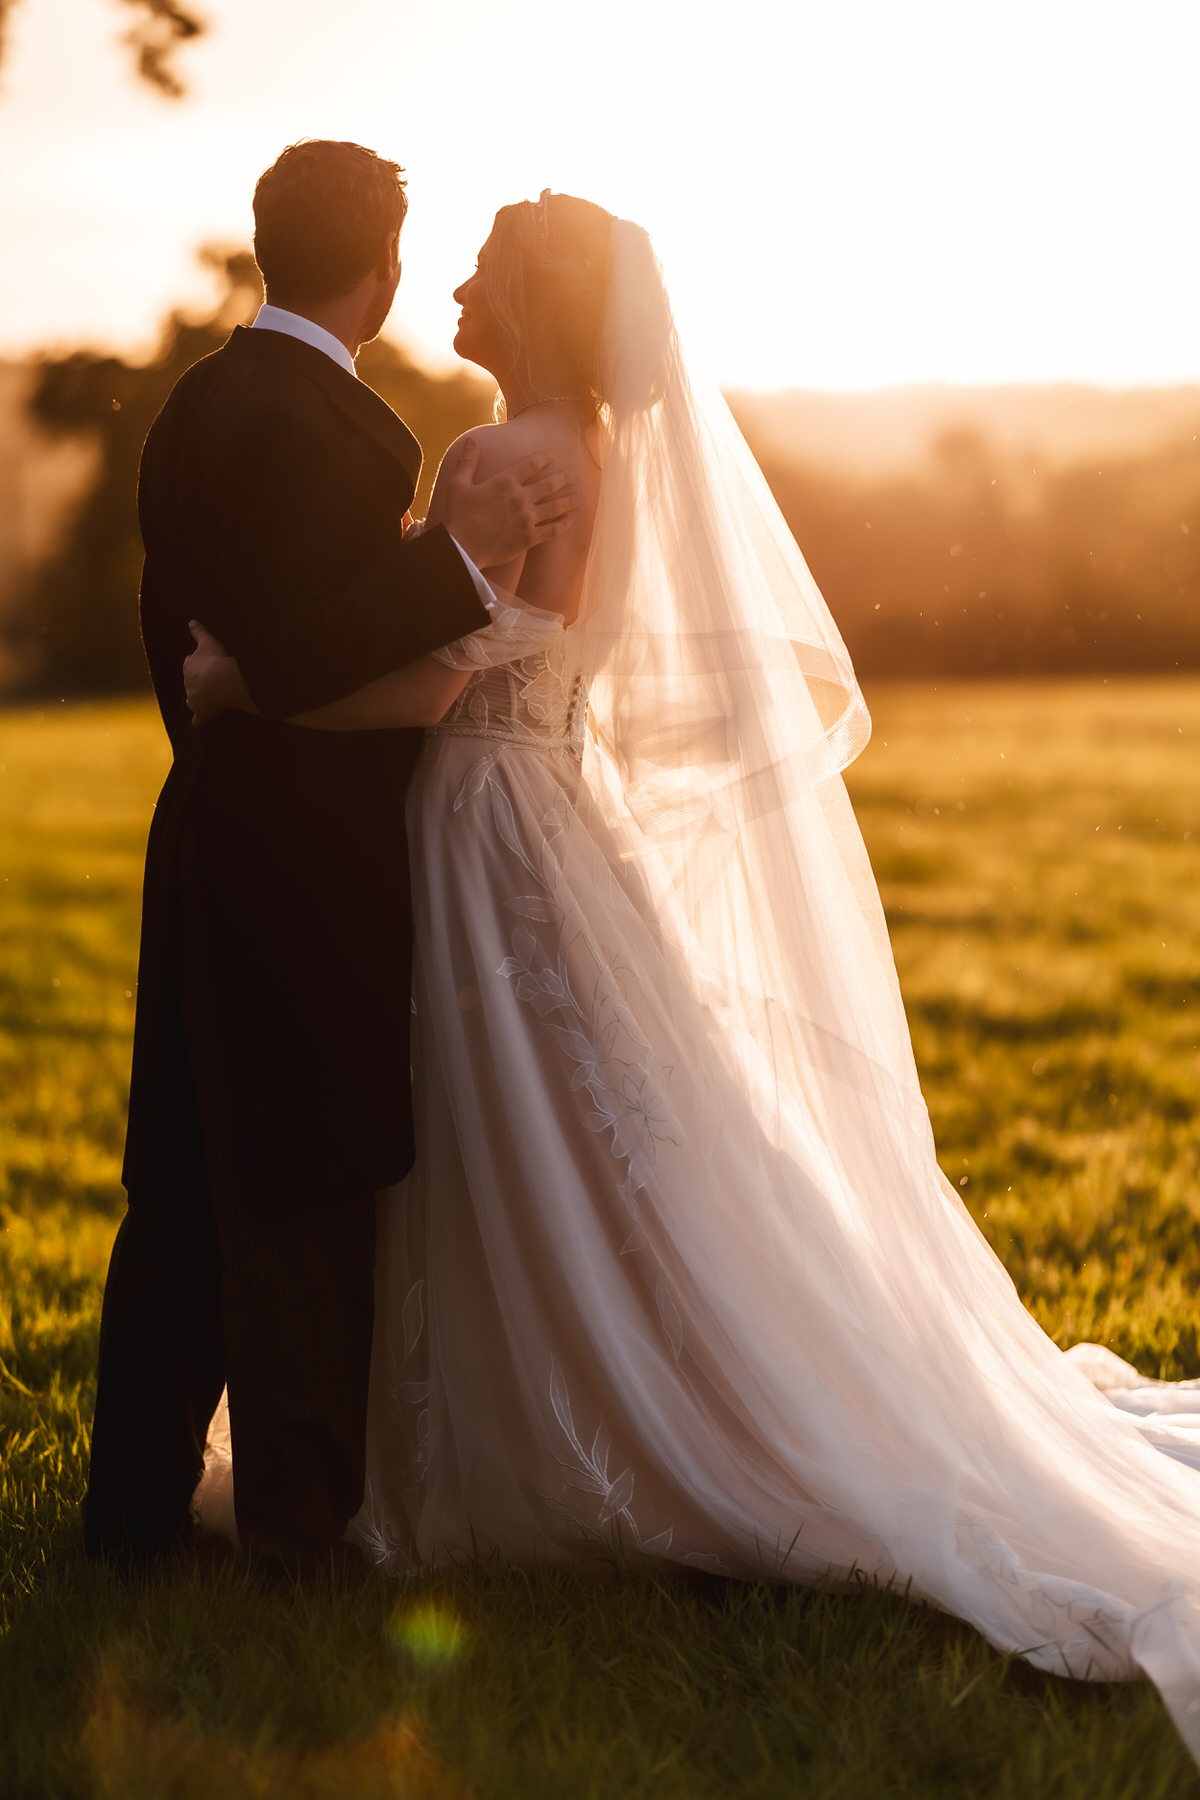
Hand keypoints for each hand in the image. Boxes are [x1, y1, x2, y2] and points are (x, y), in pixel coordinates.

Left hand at [184, 621, 256, 725]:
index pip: (190, 665)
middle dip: (197, 683)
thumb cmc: (216, 660)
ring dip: (197, 701)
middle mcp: (188, 683)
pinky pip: (198, 720)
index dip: (198, 666)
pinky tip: (200, 724)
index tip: (206, 666)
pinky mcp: (202, 713)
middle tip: (211, 683)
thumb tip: (191, 621)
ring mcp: (194, 700)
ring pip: (192, 701)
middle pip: (190, 683)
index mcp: (189, 666)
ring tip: (208, 701)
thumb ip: (199, 632)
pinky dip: (199, 722)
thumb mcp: (208, 642)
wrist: (220, 680)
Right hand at [434, 439, 576, 568]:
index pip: (530, 465)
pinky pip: (552, 531)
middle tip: (572, 476)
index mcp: (504, 482)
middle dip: (562, 479)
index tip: (552, 456)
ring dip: (568, 502)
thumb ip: (467, 461)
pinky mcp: (528, 539)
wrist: (461, 549)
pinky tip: (569, 521)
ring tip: (578, 499)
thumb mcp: (457, 485)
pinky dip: (563, 525)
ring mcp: (526, 519)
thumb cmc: (457, 517)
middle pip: (548, 485)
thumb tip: (471, 441)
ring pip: (554, 507)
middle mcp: (519, 498)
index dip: (543, 458)